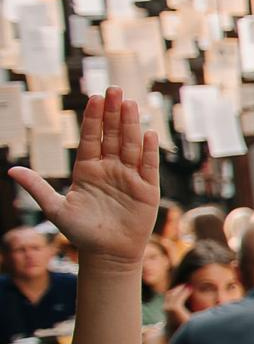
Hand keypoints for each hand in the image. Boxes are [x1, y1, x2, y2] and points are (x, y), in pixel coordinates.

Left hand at [13, 90, 158, 272]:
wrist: (107, 254)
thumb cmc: (80, 233)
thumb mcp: (55, 209)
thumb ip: (37, 188)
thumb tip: (12, 171)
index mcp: (87, 170)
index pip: (91, 138)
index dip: (93, 118)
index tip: (94, 98)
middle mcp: (109, 169)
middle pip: (112, 135)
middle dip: (113, 113)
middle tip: (114, 89)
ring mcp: (129, 178)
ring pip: (130, 145)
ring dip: (131, 125)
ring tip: (130, 104)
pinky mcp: (147, 190)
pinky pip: (148, 166)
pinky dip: (149, 151)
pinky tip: (148, 133)